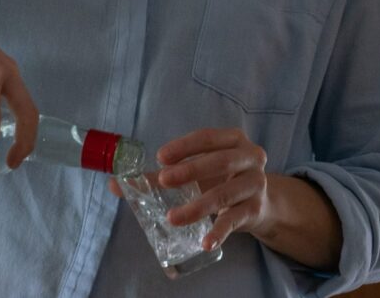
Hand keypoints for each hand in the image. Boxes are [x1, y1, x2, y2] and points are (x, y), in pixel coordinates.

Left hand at [155, 128, 271, 251]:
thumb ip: (163, 175)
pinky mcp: (255, 209)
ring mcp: (255, 184)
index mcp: (233, 139)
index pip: (207, 137)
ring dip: (197, 207)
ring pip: (225, 194)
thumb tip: (118, 185)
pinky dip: (219, 232)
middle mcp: (250, 158)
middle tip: (164, 180)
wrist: (260, 203)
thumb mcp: (199, 170)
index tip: (160, 157)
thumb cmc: (222, 178)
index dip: (184, 146)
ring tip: (172, 218)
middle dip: (190, 170)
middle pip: (220, 161)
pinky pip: (235, 220)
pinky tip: (205, 243)